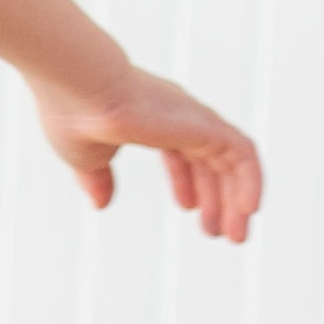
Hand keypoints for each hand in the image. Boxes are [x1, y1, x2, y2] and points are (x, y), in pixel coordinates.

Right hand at [28, 64, 261, 241]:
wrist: (77, 87)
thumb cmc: (72, 115)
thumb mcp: (85, 158)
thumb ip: (96, 179)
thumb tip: (100, 204)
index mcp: (149, 118)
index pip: (182, 151)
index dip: (187, 182)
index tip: (187, 209)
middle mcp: (178, 115)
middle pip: (211, 160)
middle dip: (216, 198)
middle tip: (218, 233)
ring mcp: (194, 118)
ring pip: (231, 161)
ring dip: (235, 199)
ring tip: (236, 236)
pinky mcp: (206, 124)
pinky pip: (243, 155)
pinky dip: (251, 182)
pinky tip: (248, 211)